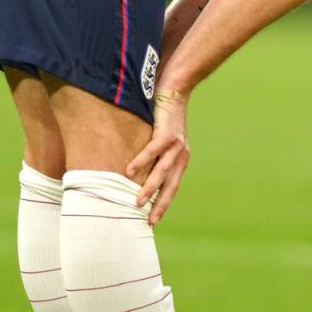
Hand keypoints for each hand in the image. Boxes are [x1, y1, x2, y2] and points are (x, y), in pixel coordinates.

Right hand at [126, 88, 190, 225]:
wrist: (175, 89)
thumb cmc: (164, 114)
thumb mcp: (164, 138)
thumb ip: (156, 155)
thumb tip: (136, 171)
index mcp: (181, 159)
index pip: (172, 187)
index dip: (163, 203)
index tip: (153, 219)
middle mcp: (181, 154)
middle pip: (170, 186)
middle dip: (159, 204)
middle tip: (148, 222)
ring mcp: (176, 144)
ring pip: (162, 172)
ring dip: (149, 188)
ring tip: (136, 202)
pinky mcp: (167, 132)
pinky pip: (152, 150)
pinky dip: (141, 161)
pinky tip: (129, 171)